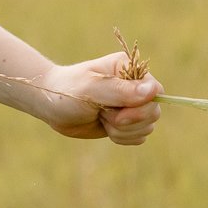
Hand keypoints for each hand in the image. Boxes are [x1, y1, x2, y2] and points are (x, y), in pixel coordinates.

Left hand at [40, 54, 164, 145]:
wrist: (51, 105)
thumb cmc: (67, 91)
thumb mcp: (91, 90)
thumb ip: (121, 91)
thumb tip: (153, 91)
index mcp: (129, 69)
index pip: (156, 91)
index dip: (141, 108)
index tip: (119, 113)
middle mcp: (135, 86)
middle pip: (154, 112)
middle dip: (128, 121)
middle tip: (103, 114)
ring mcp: (132, 105)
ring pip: (147, 127)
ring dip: (122, 130)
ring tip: (101, 118)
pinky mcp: (127, 123)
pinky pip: (138, 137)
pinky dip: (122, 138)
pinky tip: (105, 127)